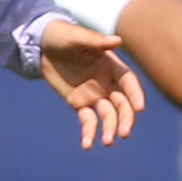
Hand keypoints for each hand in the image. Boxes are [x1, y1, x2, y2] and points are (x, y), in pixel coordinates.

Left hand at [39, 17, 145, 150]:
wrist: (42, 44)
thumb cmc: (62, 35)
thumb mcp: (76, 37)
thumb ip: (95, 41)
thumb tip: (117, 41)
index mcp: (111, 65)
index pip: (129, 83)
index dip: (136, 95)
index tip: (140, 108)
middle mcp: (107, 82)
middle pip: (122, 104)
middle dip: (125, 118)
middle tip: (124, 133)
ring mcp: (95, 95)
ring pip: (108, 115)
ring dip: (110, 129)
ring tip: (108, 142)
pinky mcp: (80, 104)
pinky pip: (88, 121)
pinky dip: (89, 133)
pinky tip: (88, 145)